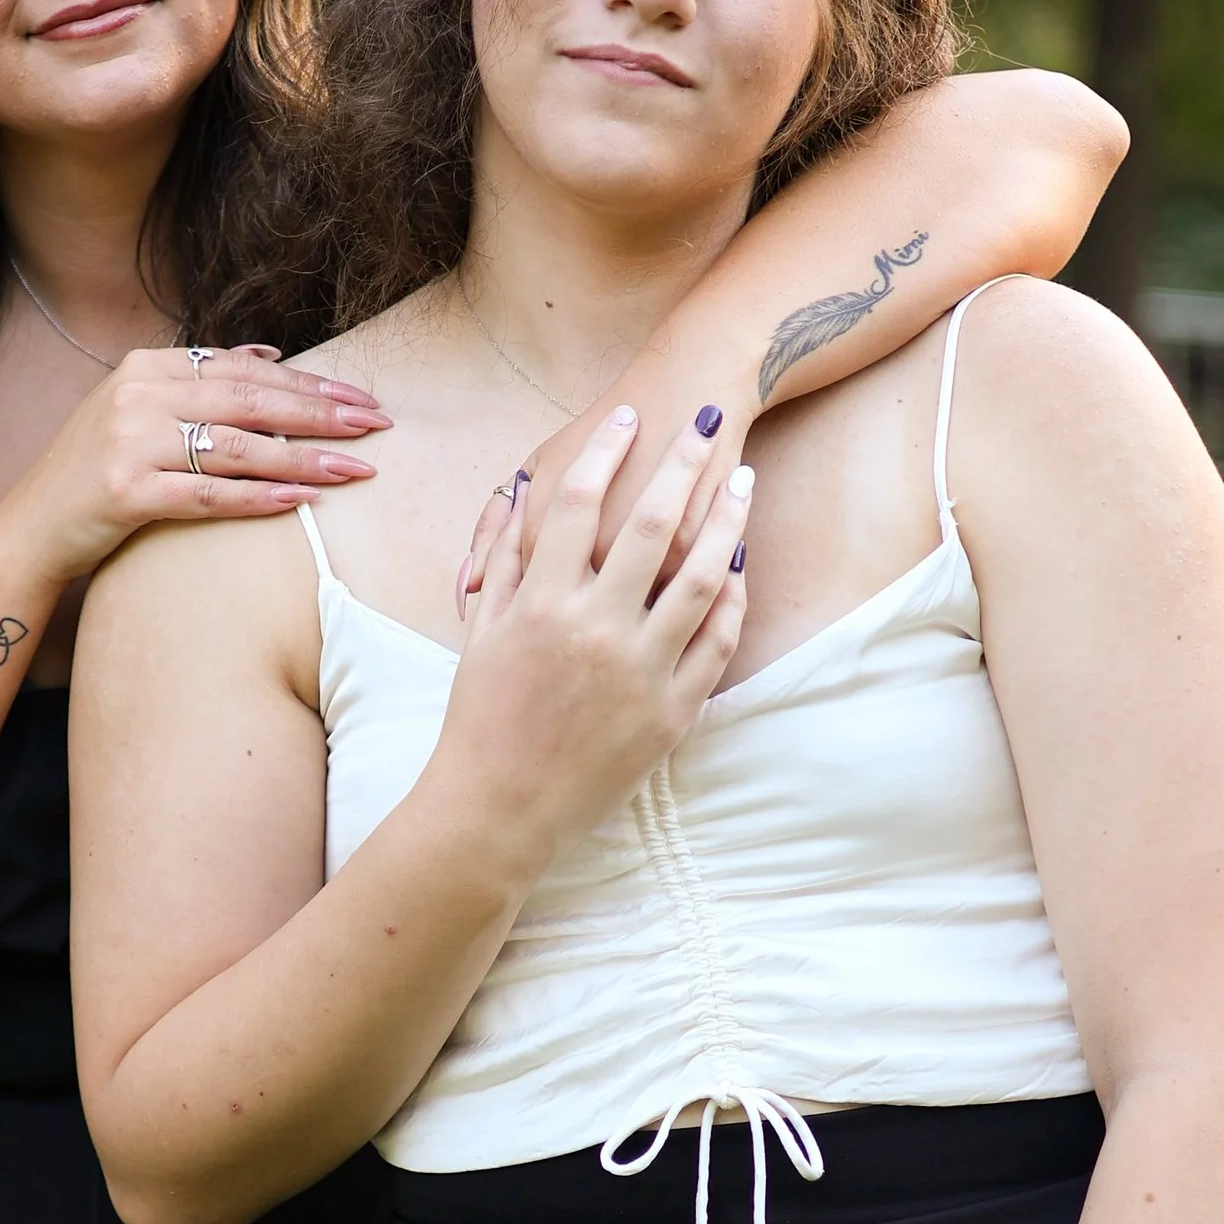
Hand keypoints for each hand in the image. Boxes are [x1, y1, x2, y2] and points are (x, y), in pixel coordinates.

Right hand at [9, 346, 386, 586]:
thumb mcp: (139, 409)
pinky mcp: (127, 493)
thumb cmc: (97, 472)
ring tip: (354, 469)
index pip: (243, 369)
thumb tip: (268, 355)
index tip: (359, 398)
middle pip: (250, 400)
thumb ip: (197, 380)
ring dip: (304, 458)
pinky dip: (259, 498)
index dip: (308, 384)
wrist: (31, 527)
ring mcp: (130, 443)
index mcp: (145, 367)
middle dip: (321, 413)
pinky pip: (209, 495)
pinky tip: (301, 502)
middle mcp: (138, 396)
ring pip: (238, 447)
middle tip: (375, 425)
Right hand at [432, 407, 748, 865]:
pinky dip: (734, 597)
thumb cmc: (481, 718)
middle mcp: (594, 628)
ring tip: (742, 482)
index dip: (605, 449)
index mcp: (541, 604)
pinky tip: (740, 564)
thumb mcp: (482, 633)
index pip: (579, 501)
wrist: (499, 809)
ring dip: (727, 521)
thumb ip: (504, 559)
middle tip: (706, 421)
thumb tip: (521, 493)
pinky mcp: (672, 710)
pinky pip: (718, 641)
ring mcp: (640, 670)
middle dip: (682, 462)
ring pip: (703, 577)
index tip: (628, 414)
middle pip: (651, 523)